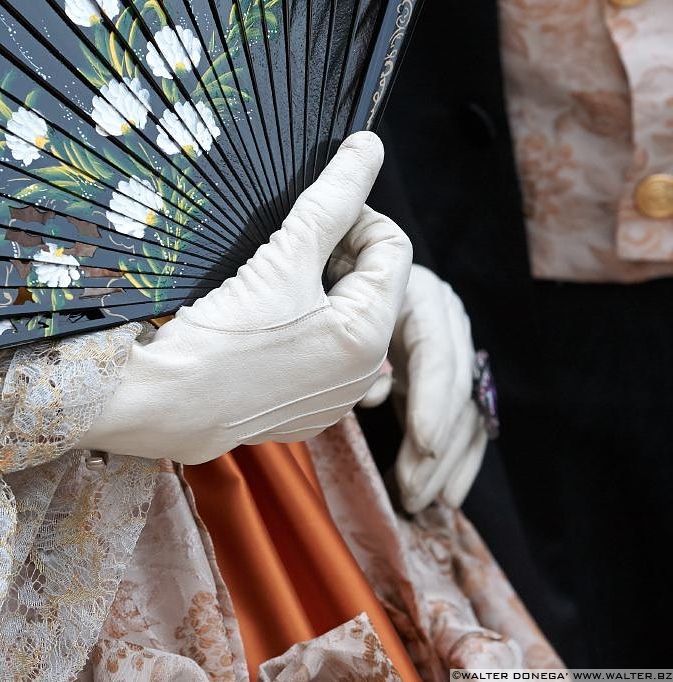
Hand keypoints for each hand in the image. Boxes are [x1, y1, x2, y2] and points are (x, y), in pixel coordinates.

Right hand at [78, 132, 412, 464]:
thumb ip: (332, 199)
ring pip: (343, 317)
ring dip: (316, 289)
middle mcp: (362, 374)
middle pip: (369, 284)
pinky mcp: (303, 410)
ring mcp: (332, 397)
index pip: (392, 249)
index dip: (356, 217)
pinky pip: (319, 351)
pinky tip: (261, 323)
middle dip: (335, 255)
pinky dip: (300, 327)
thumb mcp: (282, 257)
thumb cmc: (221, 338)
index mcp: (369, 336)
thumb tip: (369, 146)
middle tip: (285, 248)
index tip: (312, 213)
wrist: (164, 406)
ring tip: (267, 284)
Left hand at [360, 265, 487, 511]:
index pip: (438, 355)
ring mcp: (452, 348)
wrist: (336, 267)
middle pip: (457, 391)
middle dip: (436, 448)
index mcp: (423, 298)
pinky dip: (454, 458)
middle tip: (412, 491)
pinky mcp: (444, 374)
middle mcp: (448, 321)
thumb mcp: (340, 307)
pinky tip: (446, 493)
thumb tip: (376, 393)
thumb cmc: (327, 288)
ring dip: (446, 463)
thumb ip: (358, 348)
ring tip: (425, 501)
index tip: (422, 443)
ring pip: (465, 412)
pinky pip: (461, 420)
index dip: (433, 401)